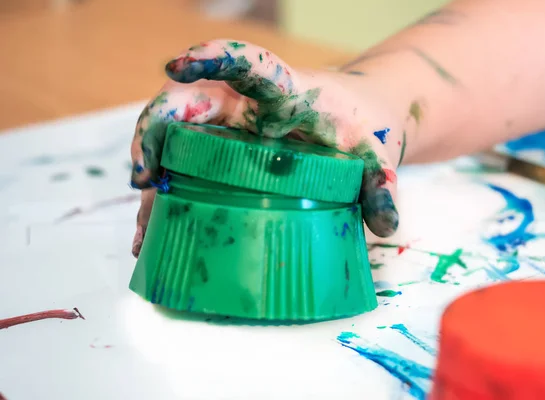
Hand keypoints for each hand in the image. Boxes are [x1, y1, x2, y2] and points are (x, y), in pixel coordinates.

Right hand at [130, 39, 403, 256]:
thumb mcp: (375, 155)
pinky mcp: (222, 159)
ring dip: (153, 177)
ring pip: (174, 140)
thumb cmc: (361, 130)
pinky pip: (185, 172)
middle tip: (145, 175)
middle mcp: (245, 108)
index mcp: (284, 93)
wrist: (355, 124)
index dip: (211, 60)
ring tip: (145, 225)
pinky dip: (167, 201)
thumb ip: (381, 185)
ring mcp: (228, 133)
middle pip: (186, 102)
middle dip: (155, 131)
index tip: (176, 65)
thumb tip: (386, 225)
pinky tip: (156, 233)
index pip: (247, 65)